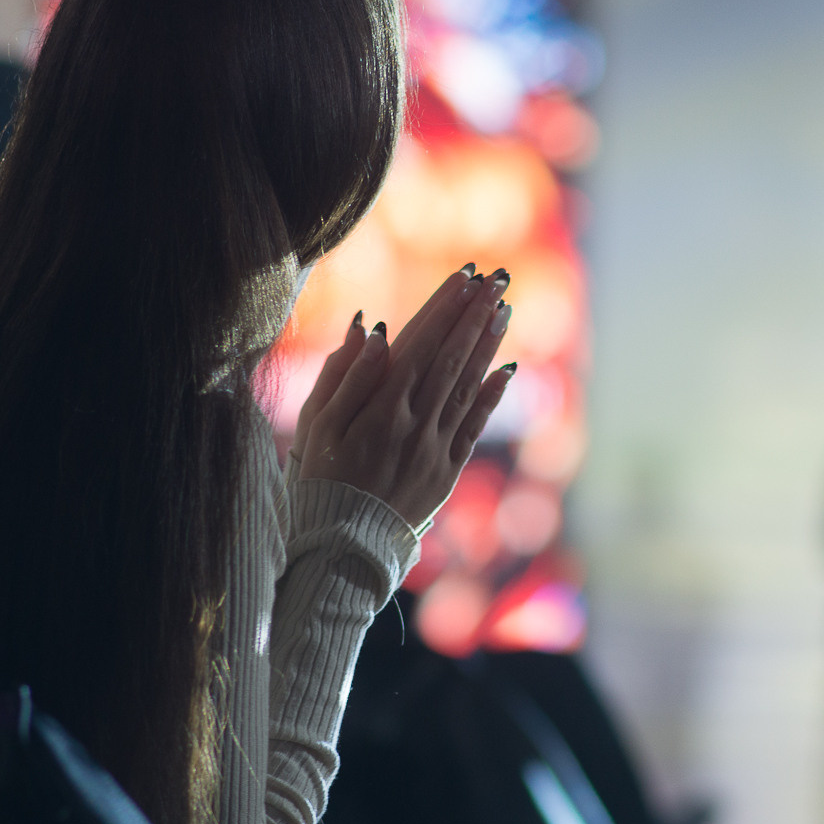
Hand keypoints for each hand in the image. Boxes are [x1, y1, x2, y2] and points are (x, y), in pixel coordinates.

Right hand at [290, 265, 515, 527]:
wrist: (341, 546)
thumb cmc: (320, 479)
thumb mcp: (316, 425)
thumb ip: (344, 375)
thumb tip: (371, 329)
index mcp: (380, 408)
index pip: (420, 344)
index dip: (444, 308)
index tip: (464, 277)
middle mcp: (414, 424)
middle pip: (450, 359)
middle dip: (472, 316)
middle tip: (495, 281)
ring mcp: (435, 449)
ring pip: (467, 386)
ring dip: (486, 346)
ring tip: (502, 310)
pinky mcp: (447, 472)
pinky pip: (474, 427)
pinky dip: (490, 396)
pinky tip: (506, 370)